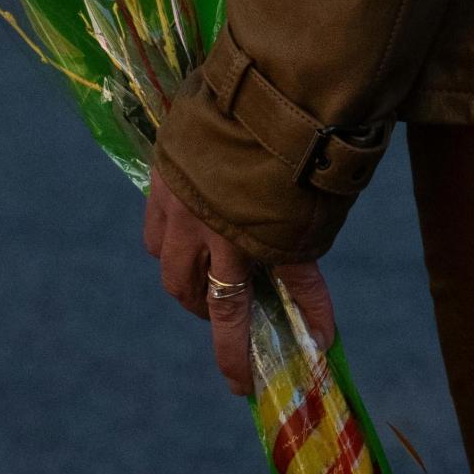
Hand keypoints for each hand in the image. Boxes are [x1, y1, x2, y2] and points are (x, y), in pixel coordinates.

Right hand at [144, 166, 335, 396]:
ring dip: (189, 285)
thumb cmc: (309, 143)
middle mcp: (212, 232)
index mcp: (254, 244)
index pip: (251, 317)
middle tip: (231, 329)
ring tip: (204, 283)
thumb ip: (303, 255)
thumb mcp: (318, 210)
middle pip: (204, 301)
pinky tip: (183, 233)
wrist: (271, 84)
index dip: (245, 357)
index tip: (247, 388)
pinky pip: (155, 227)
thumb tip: (316, 320)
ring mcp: (181, 204)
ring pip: (170, 268)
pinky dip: (166, 241)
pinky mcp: (163, 174)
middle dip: (217, 324)